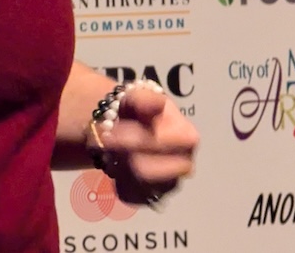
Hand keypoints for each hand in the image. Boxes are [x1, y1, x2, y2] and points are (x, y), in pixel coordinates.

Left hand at [96, 84, 198, 205]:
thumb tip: (157, 105)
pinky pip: (129, 195)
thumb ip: (146, 100)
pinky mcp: (152, 198)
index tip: (116, 128)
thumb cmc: (139, 110)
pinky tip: (117, 163)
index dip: (136, 138)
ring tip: (112, 149)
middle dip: (123, 154)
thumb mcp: (139, 96)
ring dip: (118, 165)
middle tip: (108, 139)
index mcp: (187, 138)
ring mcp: (169, 185)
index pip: (162, 145)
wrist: (129, 127)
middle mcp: (183, 165)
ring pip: (136, 185)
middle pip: (146, 170)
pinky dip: (117, 179)